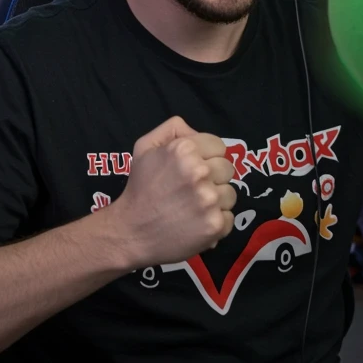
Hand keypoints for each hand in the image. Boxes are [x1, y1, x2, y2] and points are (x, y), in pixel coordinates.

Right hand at [112, 116, 235, 268]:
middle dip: (213, 178)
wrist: (132, 233)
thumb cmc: (140, 188)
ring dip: (216, 201)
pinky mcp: (215, 224)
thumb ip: (174, 129)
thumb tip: (198, 134)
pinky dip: (215, 222)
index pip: (219, 146)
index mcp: (184, 149)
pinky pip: (229, 218)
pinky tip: (196, 223)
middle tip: (192, 190)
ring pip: (230, 194)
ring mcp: (209, 200)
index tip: (193, 169)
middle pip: (228, 169)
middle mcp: (199, 172)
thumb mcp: (146, 146)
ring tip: (193, 207)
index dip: (207, 157)